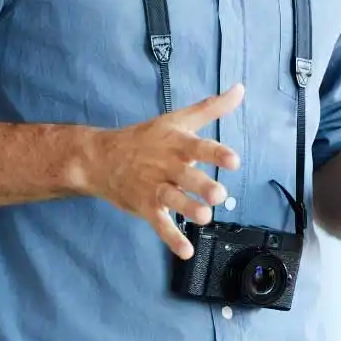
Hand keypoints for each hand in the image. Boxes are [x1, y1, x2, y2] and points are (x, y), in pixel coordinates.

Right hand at [85, 84, 242, 259]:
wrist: (99, 157)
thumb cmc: (145, 138)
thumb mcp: (176, 120)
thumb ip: (211, 108)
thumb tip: (240, 89)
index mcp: (176, 143)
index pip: (198, 146)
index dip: (215, 153)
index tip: (232, 160)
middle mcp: (165, 165)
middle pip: (185, 175)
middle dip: (201, 185)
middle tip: (217, 194)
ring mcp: (153, 186)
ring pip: (172, 199)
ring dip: (188, 208)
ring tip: (203, 216)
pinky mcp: (145, 206)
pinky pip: (159, 224)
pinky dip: (171, 238)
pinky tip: (186, 251)